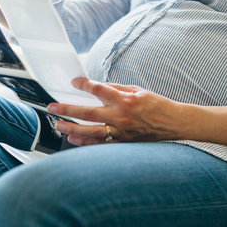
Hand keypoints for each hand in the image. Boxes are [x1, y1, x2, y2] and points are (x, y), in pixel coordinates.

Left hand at [47, 77, 187, 145]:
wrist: (174, 123)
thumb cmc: (157, 105)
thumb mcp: (137, 90)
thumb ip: (116, 89)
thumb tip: (97, 87)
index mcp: (125, 100)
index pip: (99, 90)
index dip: (84, 84)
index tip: (74, 82)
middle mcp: (121, 117)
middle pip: (88, 113)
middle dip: (67, 109)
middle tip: (52, 108)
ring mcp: (122, 132)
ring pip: (91, 132)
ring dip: (72, 129)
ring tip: (59, 125)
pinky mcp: (124, 143)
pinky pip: (101, 145)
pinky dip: (86, 144)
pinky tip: (74, 141)